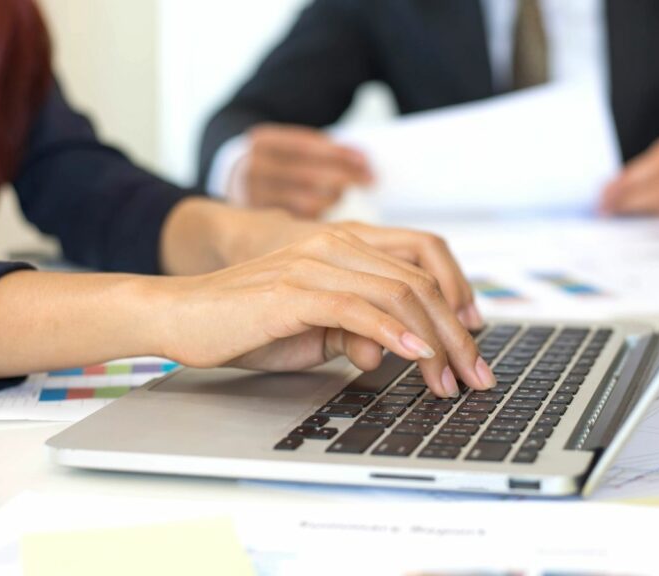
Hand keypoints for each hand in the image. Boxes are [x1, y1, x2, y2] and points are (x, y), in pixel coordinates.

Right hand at [151, 230, 494, 398]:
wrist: (182, 315)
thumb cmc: (244, 322)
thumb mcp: (313, 329)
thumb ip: (355, 331)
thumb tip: (393, 351)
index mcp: (344, 245)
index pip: (422, 259)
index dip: (457, 295)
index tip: (472, 338)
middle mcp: (335, 244)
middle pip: (420, 280)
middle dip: (458, 332)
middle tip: (476, 374)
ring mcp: (314, 264)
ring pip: (399, 294)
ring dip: (435, 341)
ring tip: (450, 379)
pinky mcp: (293, 290)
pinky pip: (358, 309)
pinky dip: (394, 334)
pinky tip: (415, 355)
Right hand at [233, 124, 373, 217]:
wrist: (231, 174)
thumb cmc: (276, 158)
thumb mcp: (289, 145)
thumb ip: (320, 150)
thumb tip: (363, 161)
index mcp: (263, 140)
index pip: (307, 146)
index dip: (339, 153)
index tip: (365, 160)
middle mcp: (254, 168)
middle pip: (308, 174)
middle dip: (344, 176)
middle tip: (370, 179)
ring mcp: (254, 196)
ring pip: (305, 201)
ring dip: (333, 197)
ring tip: (343, 193)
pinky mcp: (260, 219)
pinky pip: (299, 220)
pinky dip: (320, 214)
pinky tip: (330, 209)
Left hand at [600, 122, 658, 215]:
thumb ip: (652, 161)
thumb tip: (618, 182)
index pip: (656, 168)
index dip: (628, 183)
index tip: (605, 193)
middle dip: (628, 201)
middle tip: (604, 208)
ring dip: (638, 210)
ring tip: (615, 212)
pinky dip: (657, 215)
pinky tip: (640, 217)